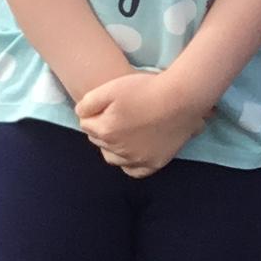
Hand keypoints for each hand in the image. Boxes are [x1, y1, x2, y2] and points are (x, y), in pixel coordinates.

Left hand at [70, 68, 206, 176]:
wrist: (179, 99)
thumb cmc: (145, 89)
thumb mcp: (110, 88)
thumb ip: (88, 102)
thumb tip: (80, 115)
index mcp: (105, 131)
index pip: (86, 125)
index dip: (93, 113)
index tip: (104, 106)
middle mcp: (118, 150)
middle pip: (98, 142)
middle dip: (101, 129)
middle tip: (114, 116)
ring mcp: (137, 160)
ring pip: (113, 158)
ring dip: (112, 147)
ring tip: (121, 133)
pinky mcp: (154, 163)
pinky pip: (134, 172)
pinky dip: (129, 164)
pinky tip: (131, 153)